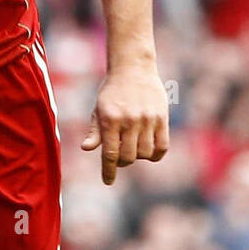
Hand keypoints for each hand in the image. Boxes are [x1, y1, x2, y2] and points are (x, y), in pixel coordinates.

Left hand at [82, 67, 168, 185]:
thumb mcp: (99, 109)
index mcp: (110, 119)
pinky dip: (155, 154)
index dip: (108, 171)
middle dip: (122, 162)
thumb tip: (86, 149)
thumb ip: (95, 131)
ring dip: (138, 157)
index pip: (109, 153)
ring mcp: (147, 119)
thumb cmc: (112, 91)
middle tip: (119, 156)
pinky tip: (149, 151)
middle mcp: (129, 120)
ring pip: (145, 153)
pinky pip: (162, 146)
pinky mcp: (162, 118)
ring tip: (133, 147)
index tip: (108, 181)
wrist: (133, 68)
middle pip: (128, 157)